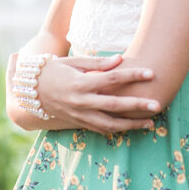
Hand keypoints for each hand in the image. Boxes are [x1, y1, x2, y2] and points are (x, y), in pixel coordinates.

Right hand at [34, 54, 161, 134]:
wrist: (31, 90)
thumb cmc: (54, 70)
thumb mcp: (74, 62)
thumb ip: (98, 63)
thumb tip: (121, 59)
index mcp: (81, 83)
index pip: (112, 79)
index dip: (133, 75)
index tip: (151, 73)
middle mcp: (81, 101)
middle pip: (115, 105)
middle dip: (137, 106)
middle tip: (157, 105)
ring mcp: (80, 115)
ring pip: (110, 124)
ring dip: (131, 125)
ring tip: (149, 123)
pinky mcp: (78, 122)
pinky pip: (100, 129)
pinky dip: (117, 130)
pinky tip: (131, 127)